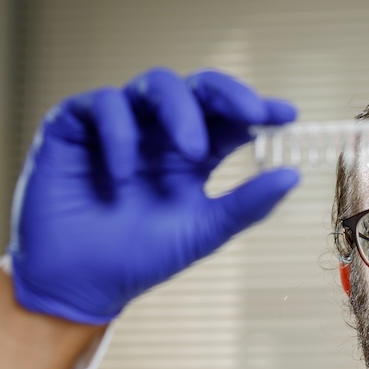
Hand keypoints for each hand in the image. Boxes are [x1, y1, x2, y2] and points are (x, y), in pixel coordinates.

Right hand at [8, 68, 299, 323]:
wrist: (79, 284)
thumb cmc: (141, 257)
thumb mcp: (204, 231)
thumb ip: (246, 204)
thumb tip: (292, 175)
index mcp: (192, 154)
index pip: (230, 119)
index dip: (258, 110)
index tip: (287, 115)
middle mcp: (159, 132)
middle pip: (198, 90)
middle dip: (228, 95)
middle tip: (251, 115)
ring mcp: (119, 125)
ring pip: (155, 85)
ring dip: (179, 110)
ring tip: (191, 152)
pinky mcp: (75, 126)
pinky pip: (103, 104)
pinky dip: (119, 132)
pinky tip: (123, 173)